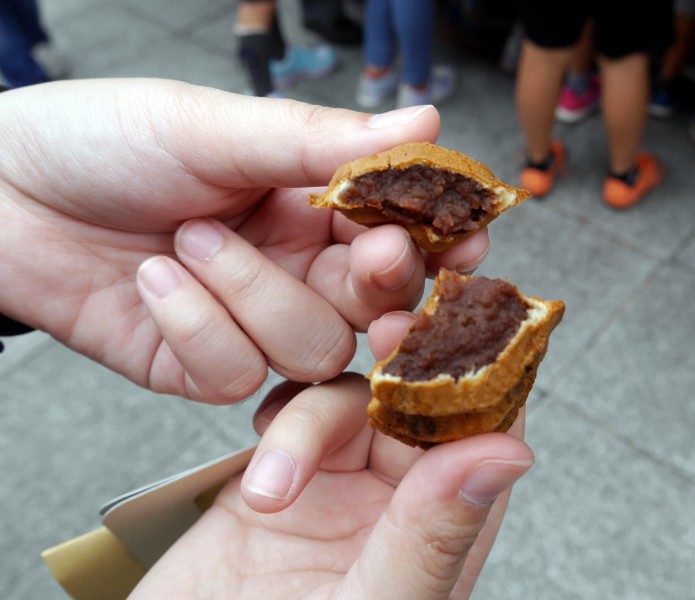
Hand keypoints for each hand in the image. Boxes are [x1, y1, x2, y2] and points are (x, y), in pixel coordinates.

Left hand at [0, 79, 488, 401]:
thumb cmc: (102, 140)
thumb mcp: (213, 125)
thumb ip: (321, 140)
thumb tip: (424, 117)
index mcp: (310, 203)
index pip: (400, 234)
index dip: (437, 242)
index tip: (462, 237)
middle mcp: (293, 267)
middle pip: (374, 308)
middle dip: (378, 285)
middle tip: (372, 252)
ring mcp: (250, 324)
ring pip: (313, 350)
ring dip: (254, 293)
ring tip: (188, 238)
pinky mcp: (201, 367)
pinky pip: (235, 376)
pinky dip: (195, 327)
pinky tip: (151, 280)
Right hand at [129, 372, 531, 599]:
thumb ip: (433, 535)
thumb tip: (507, 454)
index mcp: (440, 539)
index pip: (482, 439)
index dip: (481, 381)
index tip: (468, 334)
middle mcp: (396, 509)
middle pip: (415, 405)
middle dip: (403, 366)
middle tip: (389, 328)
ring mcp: (336, 492)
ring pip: (348, 405)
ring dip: (308, 424)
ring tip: (267, 494)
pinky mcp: (276, 483)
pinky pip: (290, 417)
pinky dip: (277, 416)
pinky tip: (259, 450)